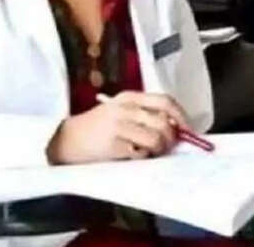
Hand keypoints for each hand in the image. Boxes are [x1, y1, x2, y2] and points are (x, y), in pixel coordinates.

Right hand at [46, 92, 189, 164]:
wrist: (66, 139)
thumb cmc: (96, 127)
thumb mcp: (119, 111)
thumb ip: (144, 114)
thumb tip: (175, 127)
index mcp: (129, 97)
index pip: (165, 101)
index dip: (180, 116)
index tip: (187, 129)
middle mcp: (125, 108)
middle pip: (163, 121)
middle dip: (171, 137)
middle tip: (167, 146)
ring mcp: (118, 126)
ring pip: (155, 138)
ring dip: (157, 149)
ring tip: (148, 151)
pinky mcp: (113, 144)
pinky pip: (140, 153)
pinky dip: (142, 157)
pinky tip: (132, 155)